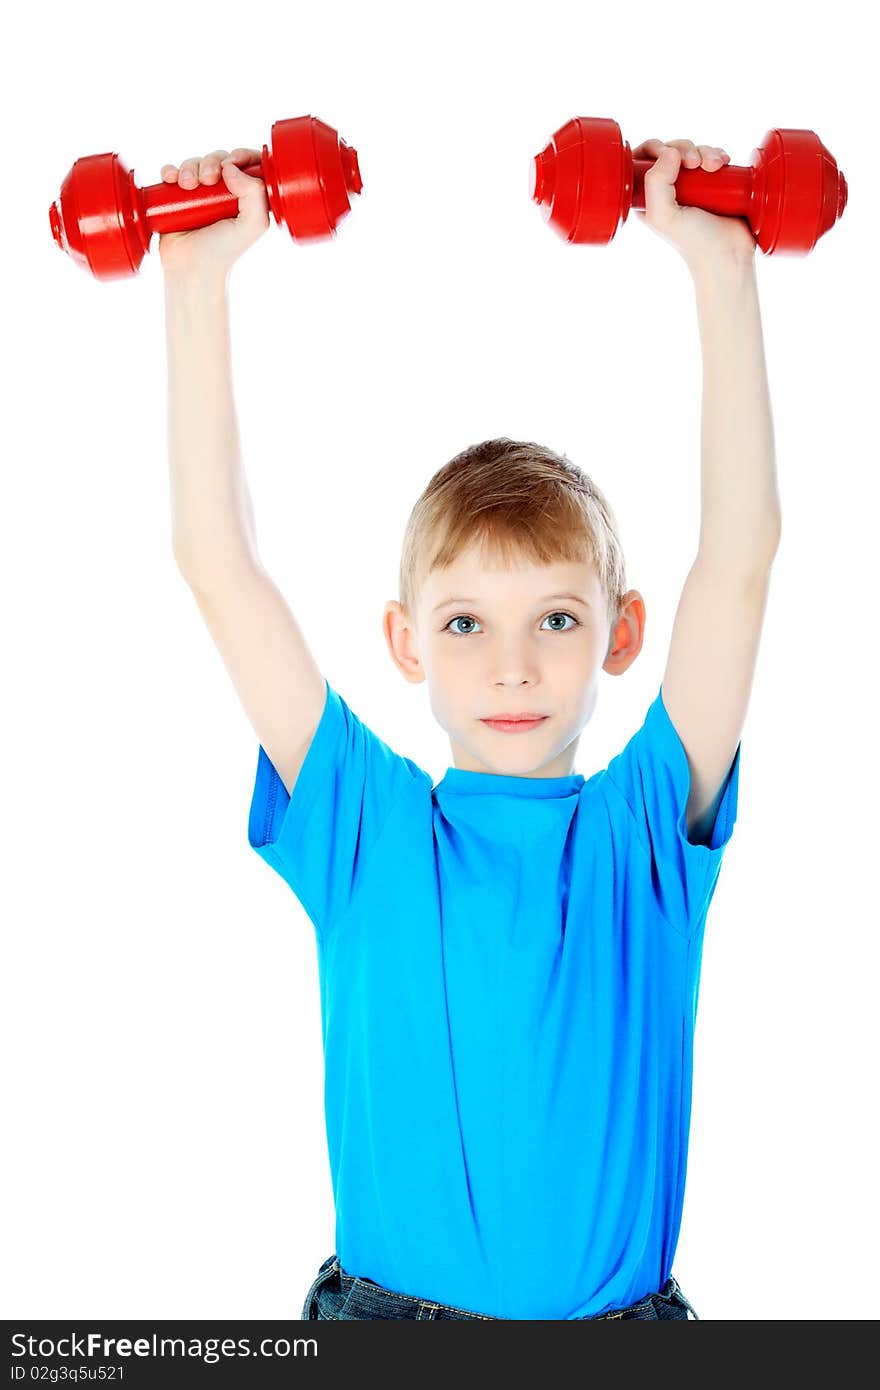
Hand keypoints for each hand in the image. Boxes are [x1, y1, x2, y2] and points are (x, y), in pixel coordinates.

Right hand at [157, 148, 269, 277]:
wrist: (191, 267)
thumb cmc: (224, 251)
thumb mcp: (252, 225)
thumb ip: (255, 194)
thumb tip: (230, 167)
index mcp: (248, 197)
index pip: (250, 163)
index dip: (242, 155)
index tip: (232, 163)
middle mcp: (225, 193)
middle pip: (220, 159)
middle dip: (212, 161)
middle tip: (208, 180)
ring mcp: (201, 194)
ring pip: (196, 162)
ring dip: (190, 166)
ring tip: (187, 185)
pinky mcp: (178, 196)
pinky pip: (174, 172)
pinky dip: (171, 170)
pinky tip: (171, 180)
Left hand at [632, 138, 755, 273]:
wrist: (728, 253)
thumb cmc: (693, 241)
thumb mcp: (663, 216)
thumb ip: (656, 183)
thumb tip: (670, 151)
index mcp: (648, 198)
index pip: (640, 160)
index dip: (652, 147)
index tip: (668, 153)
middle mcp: (668, 190)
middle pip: (669, 150)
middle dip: (684, 148)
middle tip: (695, 163)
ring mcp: (692, 186)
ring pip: (693, 151)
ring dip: (705, 151)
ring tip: (715, 167)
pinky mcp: (713, 184)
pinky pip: (712, 157)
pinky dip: (717, 155)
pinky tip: (723, 164)